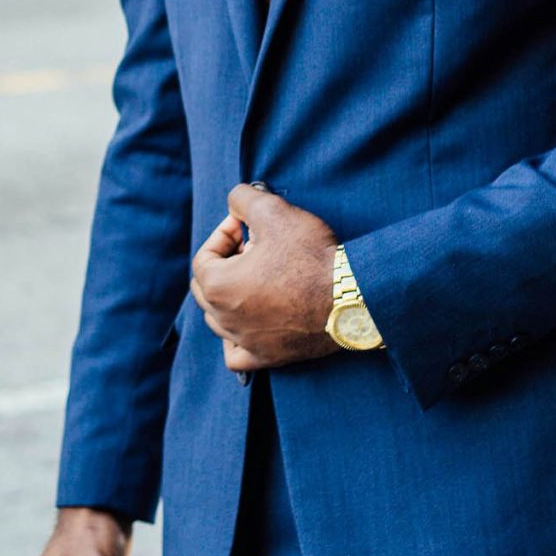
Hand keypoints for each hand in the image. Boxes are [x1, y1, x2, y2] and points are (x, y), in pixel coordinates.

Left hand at [190, 182, 337, 371]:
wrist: (351, 297)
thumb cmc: (311, 256)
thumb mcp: (274, 211)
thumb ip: (243, 199)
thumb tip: (234, 201)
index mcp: (218, 286)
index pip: (205, 256)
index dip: (224, 235)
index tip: (248, 227)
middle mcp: (224, 319)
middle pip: (207, 288)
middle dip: (226, 263)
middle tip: (256, 248)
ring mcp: (245, 341)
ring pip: (219, 319)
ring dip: (232, 295)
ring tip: (260, 277)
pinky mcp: (268, 357)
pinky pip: (236, 353)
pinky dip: (236, 338)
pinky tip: (251, 322)